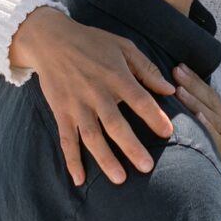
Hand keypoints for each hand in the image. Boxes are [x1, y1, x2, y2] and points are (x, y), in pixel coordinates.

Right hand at [10, 6, 174, 186]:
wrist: (50, 40)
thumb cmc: (92, 42)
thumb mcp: (123, 46)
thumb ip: (147, 68)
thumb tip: (170, 90)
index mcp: (116, 76)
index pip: (140, 100)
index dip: (154, 117)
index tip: (168, 132)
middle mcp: (96, 94)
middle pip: (115, 124)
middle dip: (131, 147)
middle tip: (147, 167)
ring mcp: (77, 105)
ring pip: (92, 137)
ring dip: (105, 159)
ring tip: (120, 179)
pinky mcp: (61, 113)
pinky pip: (66, 140)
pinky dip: (72, 161)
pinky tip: (79, 180)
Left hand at [173, 64, 220, 186]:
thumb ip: (212, 137)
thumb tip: (190, 120)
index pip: (214, 101)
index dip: (198, 84)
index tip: (181, 70)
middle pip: (214, 104)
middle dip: (194, 86)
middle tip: (176, 70)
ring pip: (214, 120)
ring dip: (195, 102)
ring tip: (178, 88)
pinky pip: (219, 142)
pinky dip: (208, 127)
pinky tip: (196, 115)